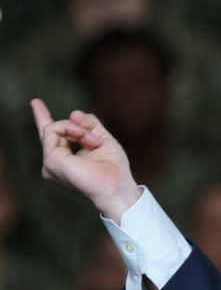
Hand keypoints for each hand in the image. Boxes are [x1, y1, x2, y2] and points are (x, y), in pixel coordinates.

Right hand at [32, 99, 140, 219]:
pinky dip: (72, 129)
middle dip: (73, 126)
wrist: (116, 187)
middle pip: (51, 131)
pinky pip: (54, 129)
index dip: (42, 117)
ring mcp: (50, 162)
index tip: (36, 102)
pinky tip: (85, 140)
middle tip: (93, 140)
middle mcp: (54, 162)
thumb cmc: (114, 169)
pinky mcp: (51, 159)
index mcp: (65, 158)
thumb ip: (89, 125)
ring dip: (78, 129)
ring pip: (55, 127)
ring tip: (93, 143)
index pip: (51, 136)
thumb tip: (74, 113)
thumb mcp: (102, 140)